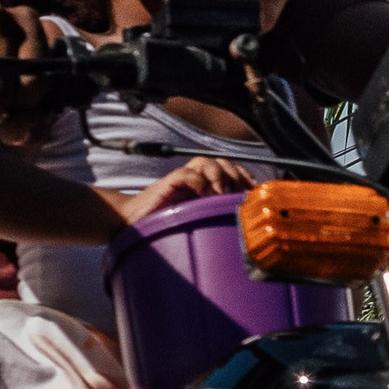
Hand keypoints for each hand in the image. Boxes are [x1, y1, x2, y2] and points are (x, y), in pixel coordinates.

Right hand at [119, 156, 259, 225]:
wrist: (134, 223)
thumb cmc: (168, 225)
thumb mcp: (199, 222)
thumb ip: (218, 216)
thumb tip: (245, 224)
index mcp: (207, 186)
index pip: (232, 170)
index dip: (245, 176)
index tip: (254, 191)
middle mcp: (196, 179)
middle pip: (222, 163)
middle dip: (235, 176)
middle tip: (238, 196)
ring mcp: (182, 180)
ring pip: (206, 162)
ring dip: (218, 175)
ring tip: (221, 195)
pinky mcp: (168, 184)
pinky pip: (186, 173)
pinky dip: (197, 181)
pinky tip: (202, 196)